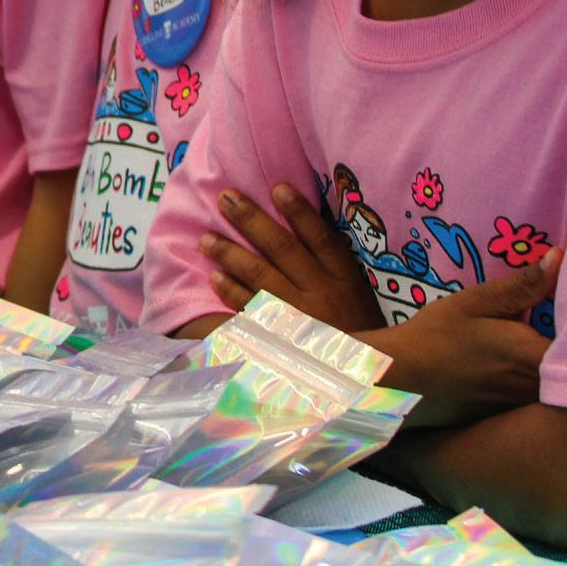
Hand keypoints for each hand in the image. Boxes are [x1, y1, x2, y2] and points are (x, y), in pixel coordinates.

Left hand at [201, 183, 384, 332]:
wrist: (359, 378)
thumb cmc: (358, 330)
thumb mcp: (358, 295)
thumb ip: (335, 263)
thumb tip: (304, 221)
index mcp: (346, 281)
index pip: (322, 239)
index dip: (300, 212)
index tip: (277, 188)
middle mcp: (322, 295)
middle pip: (283, 249)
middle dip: (252, 220)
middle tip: (226, 198)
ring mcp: (299, 317)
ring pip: (261, 275)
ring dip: (230, 253)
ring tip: (207, 237)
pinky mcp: (280, 338)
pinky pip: (250, 310)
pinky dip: (231, 292)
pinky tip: (214, 276)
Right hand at [368, 249, 560, 430]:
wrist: (401, 379)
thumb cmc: (436, 336)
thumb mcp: (476, 302)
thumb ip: (523, 285)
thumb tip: (560, 256)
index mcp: (535, 356)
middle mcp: (538, 388)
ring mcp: (526, 406)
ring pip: (562, 385)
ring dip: (565, 365)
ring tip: (560, 339)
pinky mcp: (513, 416)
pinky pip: (543, 398)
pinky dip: (546, 383)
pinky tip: (530, 367)